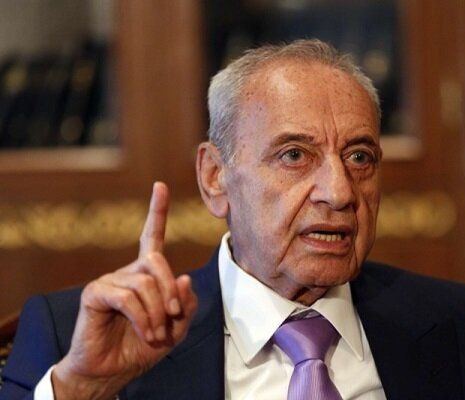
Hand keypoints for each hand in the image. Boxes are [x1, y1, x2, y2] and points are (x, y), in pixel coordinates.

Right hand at [52, 182, 198, 399]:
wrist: (114, 371)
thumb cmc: (144, 347)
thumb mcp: (178, 328)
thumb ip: (186, 303)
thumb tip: (184, 277)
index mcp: (147, 274)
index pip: (152, 237)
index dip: (157, 212)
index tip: (160, 186)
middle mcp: (128, 272)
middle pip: (157, 261)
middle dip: (170, 290)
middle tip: (173, 316)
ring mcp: (110, 280)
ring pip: (144, 282)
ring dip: (157, 313)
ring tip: (155, 334)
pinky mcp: (95, 293)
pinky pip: (126, 297)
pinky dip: (142, 318)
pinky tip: (145, 332)